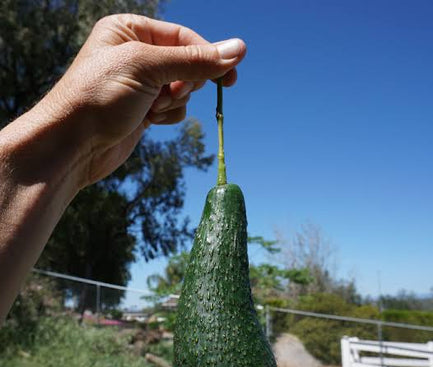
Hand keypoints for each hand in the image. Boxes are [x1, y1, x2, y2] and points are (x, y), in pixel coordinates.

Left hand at [40, 14, 246, 187]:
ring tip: (149, 109)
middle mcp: (136, 54)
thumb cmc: (99, 97)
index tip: (231, 75)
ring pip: (183, 89)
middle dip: (183, 82)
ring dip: (173, 102)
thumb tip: (239, 49)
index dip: (208, 54)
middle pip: (186, 63)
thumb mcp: (147, 68)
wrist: (73, 145)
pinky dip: (169, 116)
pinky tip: (149, 120)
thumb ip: (194, 60)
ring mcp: (141, 85)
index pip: (183, 37)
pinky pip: (174, 109)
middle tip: (165, 93)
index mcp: (130, 30)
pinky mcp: (144, 110)